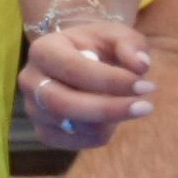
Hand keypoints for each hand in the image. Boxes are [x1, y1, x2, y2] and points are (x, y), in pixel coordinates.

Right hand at [16, 0, 156, 144]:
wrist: (80, 59)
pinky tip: (114, 117)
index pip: (73, 69)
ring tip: (132, 105)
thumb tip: (140, 65)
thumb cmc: (99, 45)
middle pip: (64, 104)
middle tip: (146, 106)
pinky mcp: (45, 133)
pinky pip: (76, 142)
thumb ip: (130, 45)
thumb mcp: (117, 35)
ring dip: (109, 120)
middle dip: (109, 109)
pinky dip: (102, 132)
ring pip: (73, 127)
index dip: (110, 81)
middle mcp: (31, 81)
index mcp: (43, 50)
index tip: (144, 85)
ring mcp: (34, 110)